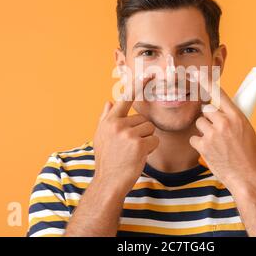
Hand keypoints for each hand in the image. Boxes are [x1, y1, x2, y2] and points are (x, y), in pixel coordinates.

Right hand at [92, 74, 158, 194]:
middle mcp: (118, 124)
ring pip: (150, 130)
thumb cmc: (106, 159)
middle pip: (143, 119)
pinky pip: (154, 140)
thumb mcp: (101, 137)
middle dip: (141, 132)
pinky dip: (151, 149)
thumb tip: (109, 100)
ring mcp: (128, 134)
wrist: (108, 181)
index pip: (126, 98)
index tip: (149, 74)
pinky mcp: (139, 145)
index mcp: (109, 120)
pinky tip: (139, 156)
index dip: (138, 85)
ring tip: (133, 152)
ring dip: (146, 141)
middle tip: (130, 147)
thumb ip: (105, 117)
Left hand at [189, 80, 255, 188]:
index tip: (196, 73)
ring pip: (199, 123)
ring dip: (204, 131)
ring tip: (216, 143)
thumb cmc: (252, 157)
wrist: (248, 178)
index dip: (207, 82)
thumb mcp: (250, 133)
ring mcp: (212, 134)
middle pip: (206, 109)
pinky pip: (194, 138)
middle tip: (216, 129)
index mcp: (237, 117)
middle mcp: (224, 122)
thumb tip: (226, 115)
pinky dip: (199, 144)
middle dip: (209, 117)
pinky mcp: (203, 146)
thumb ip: (236, 121)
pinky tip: (210, 151)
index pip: (220, 94)